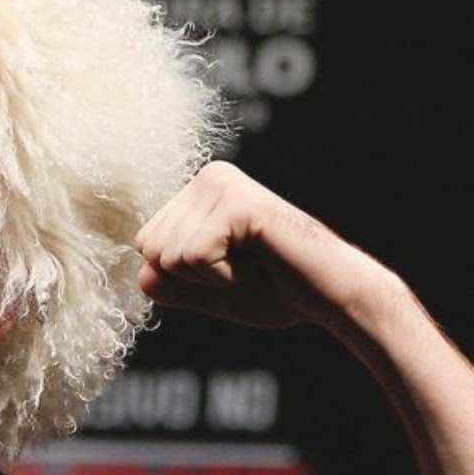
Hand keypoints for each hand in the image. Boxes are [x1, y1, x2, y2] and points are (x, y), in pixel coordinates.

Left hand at [134, 161, 394, 330]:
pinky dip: (223, 277)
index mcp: (198, 192)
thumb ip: (170, 285)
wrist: (333, 296)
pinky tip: (260, 264)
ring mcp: (222, 185)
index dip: (184, 276)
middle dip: (193, 277)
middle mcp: (207, 177)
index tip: (230, 268)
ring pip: (169, 256)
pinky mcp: (237, 204)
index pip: (146, 246)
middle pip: (151, 249)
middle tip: (244, 268)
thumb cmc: (277, 291)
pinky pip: (193, 258)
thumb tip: (140, 274)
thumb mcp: (208, 291)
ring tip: (255, 264)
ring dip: (211, 278)